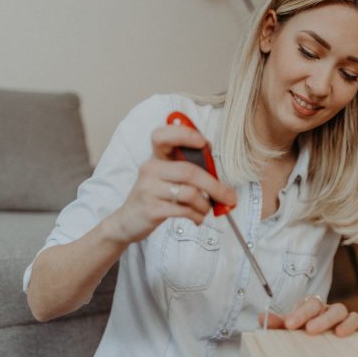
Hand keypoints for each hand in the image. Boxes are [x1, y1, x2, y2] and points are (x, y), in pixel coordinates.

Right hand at [111, 124, 236, 243]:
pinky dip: (197, 215)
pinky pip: (184, 210)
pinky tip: (197, 218)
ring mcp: (149, 189)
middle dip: (215, 186)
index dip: (184, 135)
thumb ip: (186, 166)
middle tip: (229, 197)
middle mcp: (150, 169)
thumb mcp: (165, 176)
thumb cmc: (154, 196)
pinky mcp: (152, 209)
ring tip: (206, 210)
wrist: (128, 221)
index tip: (203, 143)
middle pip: (189, 171)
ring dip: (205, 205)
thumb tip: (214, 164)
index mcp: (155, 157)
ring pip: (190, 193)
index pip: (162, 136)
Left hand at [258, 295, 357, 336]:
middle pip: (333, 308)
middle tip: (310, 331)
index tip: (290, 325)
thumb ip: (276, 322)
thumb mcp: (287, 326)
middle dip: (322, 319)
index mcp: (314, 306)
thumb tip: (262, 318)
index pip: (310, 304)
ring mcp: (344, 320)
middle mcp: (330, 310)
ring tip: (341, 334)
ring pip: (350, 315)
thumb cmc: (299, 328)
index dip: (301, 313)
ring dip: (347, 323)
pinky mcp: (356, 331)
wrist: (309, 334)